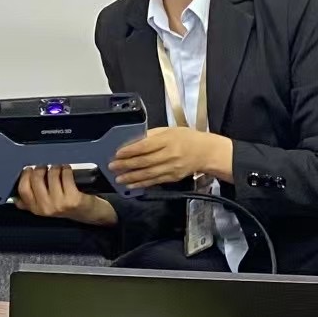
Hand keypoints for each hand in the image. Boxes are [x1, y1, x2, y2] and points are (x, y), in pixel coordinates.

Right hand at [13, 165, 116, 225]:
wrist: (91, 214)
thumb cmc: (69, 207)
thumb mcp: (47, 207)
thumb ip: (31, 203)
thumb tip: (16, 198)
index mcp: (37, 209)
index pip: (22, 189)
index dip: (25, 175)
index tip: (29, 169)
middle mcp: (46, 208)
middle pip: (36, 179)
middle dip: (41, 168)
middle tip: (46, 166)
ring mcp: (59, 204)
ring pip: (51, 174)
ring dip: (56, 167)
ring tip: (59, 169)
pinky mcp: (72, 198)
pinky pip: (65, 174)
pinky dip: (66, 169)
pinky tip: (68, 171)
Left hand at [108, 127, 231, 189]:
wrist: (206, 152)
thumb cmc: (186, 137)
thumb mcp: (169, 130)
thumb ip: (152, 135)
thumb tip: (133, 141)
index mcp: (167, 140)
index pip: (145, 146)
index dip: (130, 151)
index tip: (117, 153)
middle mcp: (169, 155)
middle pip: (145, 161)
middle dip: (126, 165)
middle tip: (112, 167)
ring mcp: (171, 168)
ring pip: (148, 174)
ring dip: (131, 178)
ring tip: (118, 179)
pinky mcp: (172, 178)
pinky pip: (155, 182)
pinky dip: (142, 184)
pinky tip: (131, 186)